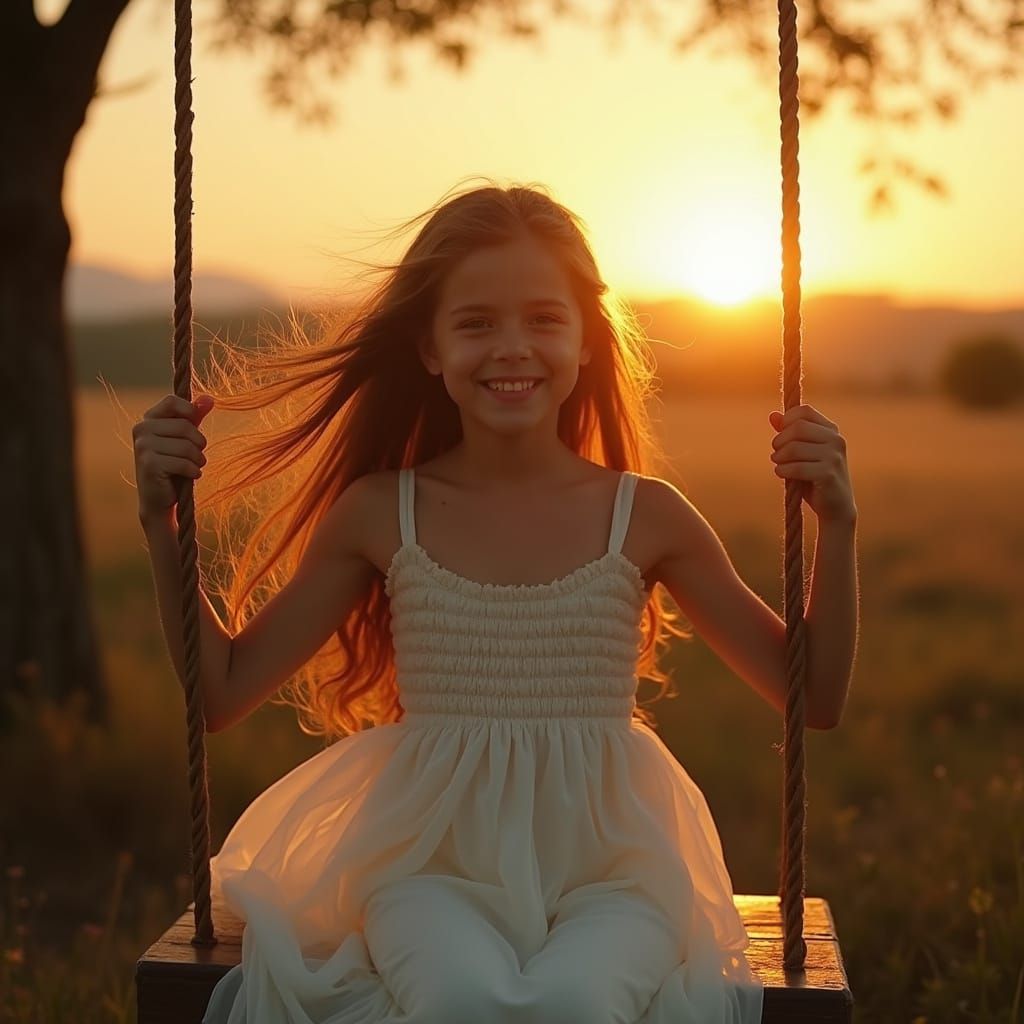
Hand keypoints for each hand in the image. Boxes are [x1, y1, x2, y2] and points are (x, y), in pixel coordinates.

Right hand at [133, 393, 213, 523]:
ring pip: (187, 446)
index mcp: (148, 419)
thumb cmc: (174, 466)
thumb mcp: (185, 439)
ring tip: (193, 467)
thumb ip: (195, 417)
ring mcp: (143, 447)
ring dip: (198, 460)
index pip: (173, 401)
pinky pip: (184, 463)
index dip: (191, 412)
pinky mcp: (149, 464)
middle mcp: (141, 429)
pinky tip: (189, 476)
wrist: (159, 499)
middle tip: (197, 457)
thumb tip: (210, 398)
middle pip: (185, 426)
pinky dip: (193, 471)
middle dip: (199, 444)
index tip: (195, 428)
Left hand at [768, 404, 856, 524]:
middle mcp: (836, 440)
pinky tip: (782, 473)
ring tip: (779, 465)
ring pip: (794, 448)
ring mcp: (834, 457)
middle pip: (797, 427)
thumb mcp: (802, 453)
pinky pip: (797, 467)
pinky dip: (783, 470)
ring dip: (779, 458)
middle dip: (779, 441)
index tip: (780, 436)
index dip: (786, 421)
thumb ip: (789, 434)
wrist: (836, 508)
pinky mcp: (828, 474)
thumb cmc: (815, 477)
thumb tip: (773, 415)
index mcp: (831, 430)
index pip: (804, 411)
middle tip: (776, 455)